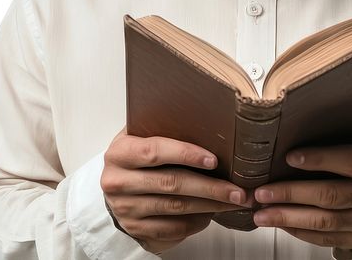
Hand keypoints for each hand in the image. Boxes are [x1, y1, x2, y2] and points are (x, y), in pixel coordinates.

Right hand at [101, 127, 252, 254]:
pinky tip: (212, 214)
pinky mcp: (136, 229)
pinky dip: (196, 222)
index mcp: (120, 153)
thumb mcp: (139, 137)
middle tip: (237, 190)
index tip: (213, 160)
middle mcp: (118, 182)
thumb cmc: (136, 158)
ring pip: (176, 208)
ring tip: (233, 202)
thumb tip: (208, 122)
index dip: (185, 154)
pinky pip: (172, 228)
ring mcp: (126, 209)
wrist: (114, 188)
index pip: (154, 151)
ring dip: (210, 206)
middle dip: (210, 187)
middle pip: (170, 183)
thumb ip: (162, 129)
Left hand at [250, 132, 351, 251]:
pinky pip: (326, 238)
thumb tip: (331, 98)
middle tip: (262, 191)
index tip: (290, 157)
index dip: (320, 159)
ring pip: (324, 221)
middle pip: (330, 195)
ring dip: (288, 217)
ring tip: (260, 212)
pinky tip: (280, 223)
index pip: (351, 160)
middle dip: (291, 193)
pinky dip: (299, 231)